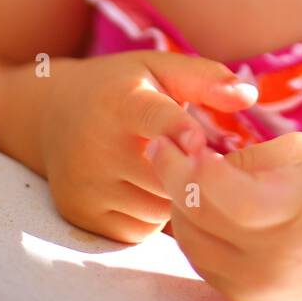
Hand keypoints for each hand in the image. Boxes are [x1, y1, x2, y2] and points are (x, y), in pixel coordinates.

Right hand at [41, 53, 257, 243]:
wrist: (52, 114)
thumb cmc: (123, 88)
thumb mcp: (159, 68)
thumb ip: (206, 78)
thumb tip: (249, 94)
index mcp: (121, 102)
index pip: (153, 119)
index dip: (178, 132)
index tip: (199, 144)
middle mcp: (96, 145)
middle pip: (167, 177)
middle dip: (191, 172)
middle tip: (198, 157)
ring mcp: (85, 184)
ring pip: (157, 210)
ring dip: (173, 198)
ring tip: (162, 169)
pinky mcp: (80, 215)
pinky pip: (137, 231)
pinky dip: (150, 217)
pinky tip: (142, 189)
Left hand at [146, 126, 301, 300]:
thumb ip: (250, 157)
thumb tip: (198, 160)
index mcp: (298, 213)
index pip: (236, 199)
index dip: (200, 169)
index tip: (183, 138)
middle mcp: (272, 258)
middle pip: (202, 216)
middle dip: (173, 174)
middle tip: (162, 140)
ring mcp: (252, 283)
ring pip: (189, 237)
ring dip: (178, 200)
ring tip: (179, 167)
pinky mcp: (238, 295)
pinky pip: (197, 255)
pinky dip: (190, 225)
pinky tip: (196, 200)